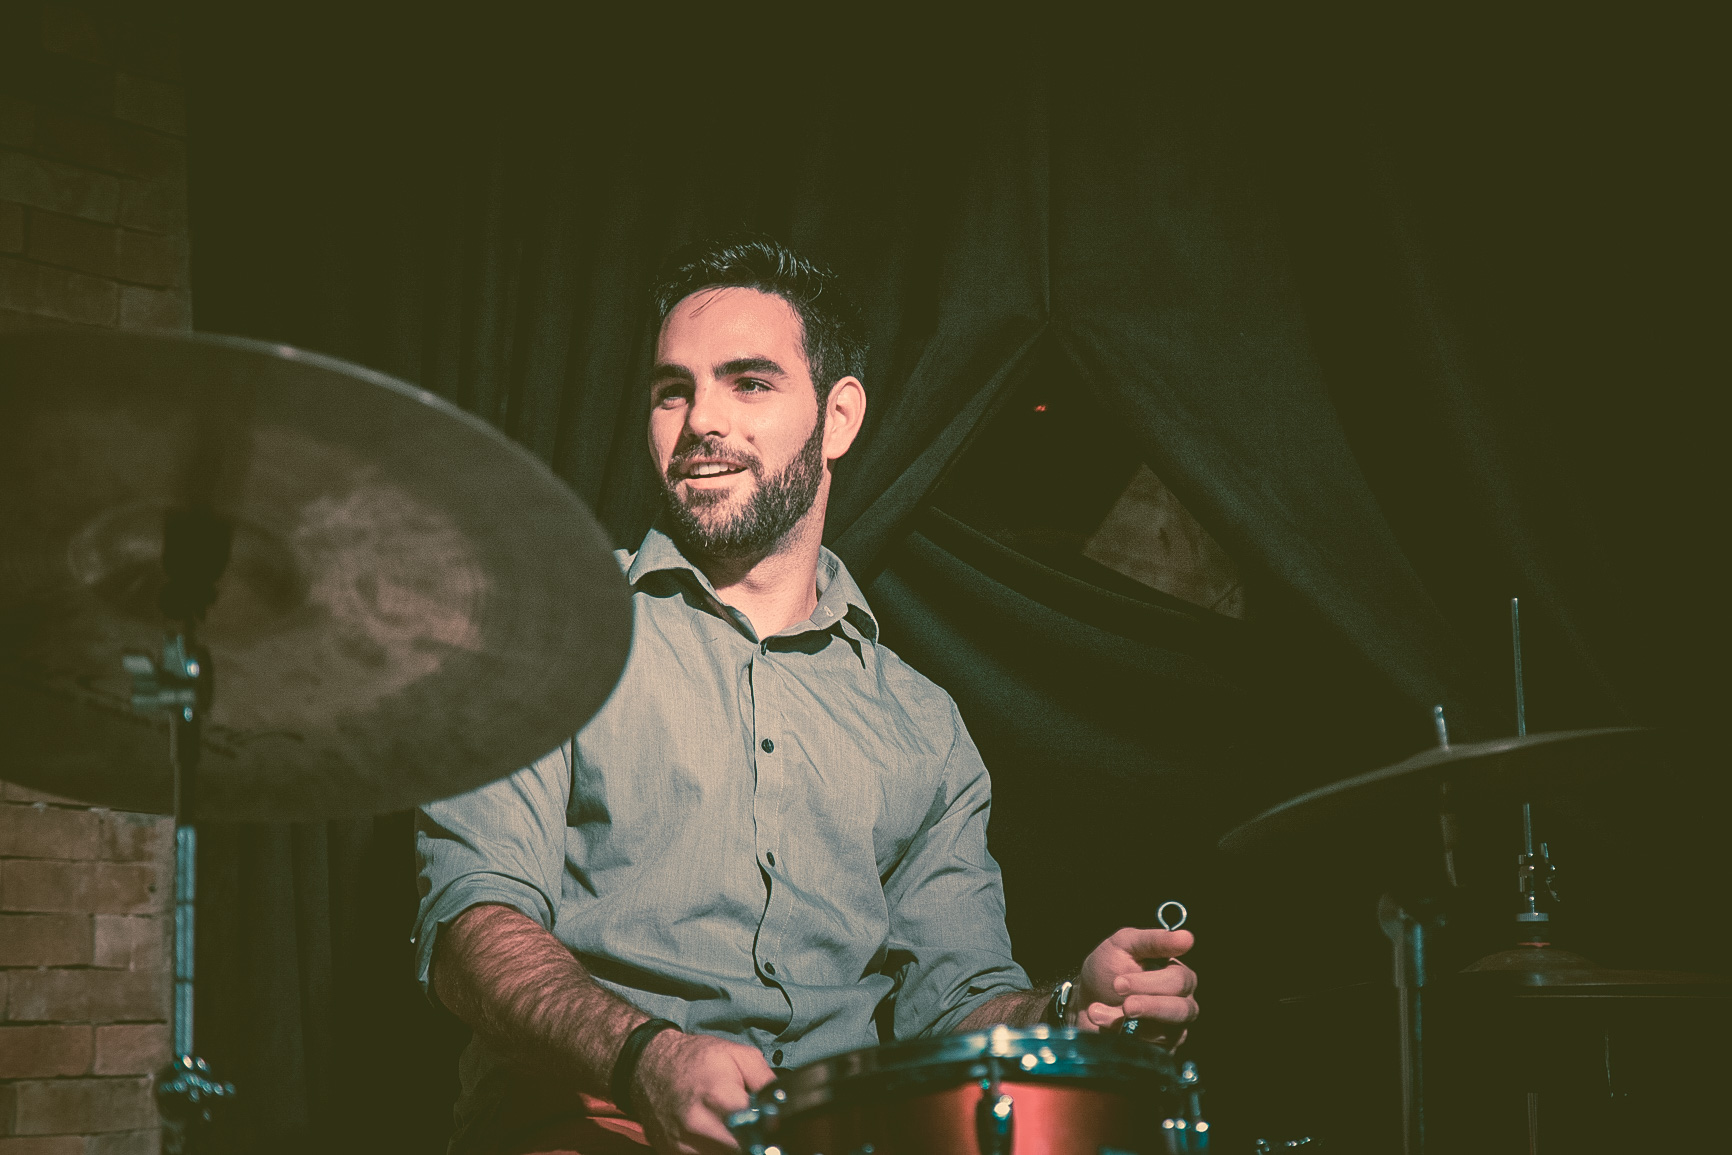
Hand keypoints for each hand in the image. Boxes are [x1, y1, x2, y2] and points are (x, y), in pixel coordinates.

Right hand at [632, 1029, 775, 1153]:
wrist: (650, 1066)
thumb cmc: (697, 1059)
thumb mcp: (739, 1055)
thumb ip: (766, 1081)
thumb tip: (785, 1105)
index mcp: (718, 1095)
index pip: (753, 1130)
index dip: (768, 1131)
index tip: (773, 1128)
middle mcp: (697, 1124)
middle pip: (740, 1149)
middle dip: (753, 1142)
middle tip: (757, 1131)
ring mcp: (682, 1143)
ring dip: (734, 1148)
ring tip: (736, 1132)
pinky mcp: (673, 1153)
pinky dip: (716, 1151)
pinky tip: (719, 1137)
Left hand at [1071, 926, 1197, 1042]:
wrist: (1083, 1002)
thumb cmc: (1106, 970)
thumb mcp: (1123, 945)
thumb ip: (1153, 941)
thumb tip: (1187, 938)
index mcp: (1177, 976)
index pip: (1180, 981)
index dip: (1149, 983)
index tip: (1119, 982)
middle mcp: (1181, 1004)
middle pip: (1181, 1009)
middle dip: (1146, 1005)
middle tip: (1118, 1000)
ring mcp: (1171, 1030)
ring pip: (1168, 1034)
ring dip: (1128, 1023)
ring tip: (1097, 1012)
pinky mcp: (1158, 1051)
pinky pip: (1151, 1051)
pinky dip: (1122, 1038)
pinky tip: (1102, 1025)